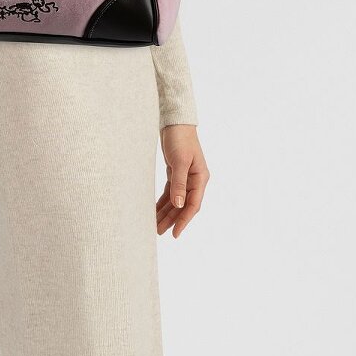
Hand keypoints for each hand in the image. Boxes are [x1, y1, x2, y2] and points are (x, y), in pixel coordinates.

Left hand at [156, 124, 206, 238]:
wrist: (175, 122)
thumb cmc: (180, 139)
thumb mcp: (180, 161)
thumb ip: (179, 183)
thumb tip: (179, 205)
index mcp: (200, 178)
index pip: (193, 205)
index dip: (184, 220)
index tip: (175, 233)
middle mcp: (194, 180)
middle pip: (183, 206)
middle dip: (172, 220)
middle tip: (159, 232)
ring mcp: (185, 178)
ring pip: (176, 201)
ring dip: (166, 213)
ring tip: (154, 226)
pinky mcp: (175, 174)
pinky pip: (170, 193)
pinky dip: (163, 202)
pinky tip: (154, 211)